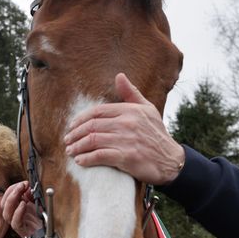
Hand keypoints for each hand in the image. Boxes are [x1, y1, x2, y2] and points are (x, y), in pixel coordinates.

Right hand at [2, 180, 40, 237]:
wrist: (48, 234)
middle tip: (22, 185)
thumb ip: (31, 194)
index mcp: (15, 209)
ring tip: (21, 192)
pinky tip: (23, 205)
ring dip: (12, 200)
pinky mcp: (23, 231)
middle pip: (4, 204)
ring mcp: (17, 224)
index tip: (24, 183)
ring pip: (6, 214)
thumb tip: (27, 185)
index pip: (7, 197)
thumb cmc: (41, 220)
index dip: (13, 188)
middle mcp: (14, 216)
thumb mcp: (36, 203)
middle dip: (12, 192)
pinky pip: (15, 223)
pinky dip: (18, 212)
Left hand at [64, 73, 184, 184]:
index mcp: (130, 110)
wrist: (171, 161)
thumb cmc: (157, 135)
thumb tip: (119, 76)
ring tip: (70, 151)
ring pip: (93, 140)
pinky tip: (80, 161)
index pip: (98, 112)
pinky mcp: (127, 157)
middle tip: (67, 141)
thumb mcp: (148, 110)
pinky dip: (87, 158)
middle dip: (75, 134)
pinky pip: (100, 156)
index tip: (72, 126)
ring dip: (78, 146)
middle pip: (92, 126)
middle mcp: (127, 123)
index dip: (81, 119)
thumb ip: (131, 94)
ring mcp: (127, 140)